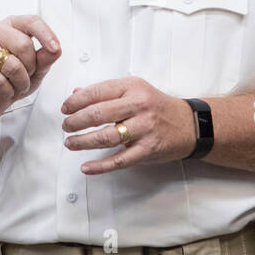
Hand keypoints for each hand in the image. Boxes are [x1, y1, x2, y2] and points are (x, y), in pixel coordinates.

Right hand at [0, 15, 60, 120]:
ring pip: (12, 65)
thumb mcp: (37, 68)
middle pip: (23, 44)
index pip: (31, 21)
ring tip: (15, 83)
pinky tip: (2, 88)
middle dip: (30, 66)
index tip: (55, 48)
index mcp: (13, 25)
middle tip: (26, 75)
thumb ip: (46, 57)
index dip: (46, 34)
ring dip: (20, 82)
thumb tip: (56, 49)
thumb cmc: (13, 78)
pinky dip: (7, 90)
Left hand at [60, 77, 194, 174]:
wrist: (189, 124)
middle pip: (98, 114)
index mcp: (133, 87)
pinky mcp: (148, 149)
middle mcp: (139, 106)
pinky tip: (86, 167)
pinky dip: (100, 166)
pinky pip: (120, 160)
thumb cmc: (157, 106)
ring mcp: (144, 129)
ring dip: (83, 142)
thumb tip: (75, 95)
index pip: (97, 92)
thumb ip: (105, 93)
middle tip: (66, 126)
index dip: (76, 101)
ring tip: (70, 143)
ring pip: (106, 137)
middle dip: (76, 122)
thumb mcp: (134, 90)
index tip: (65, 109)